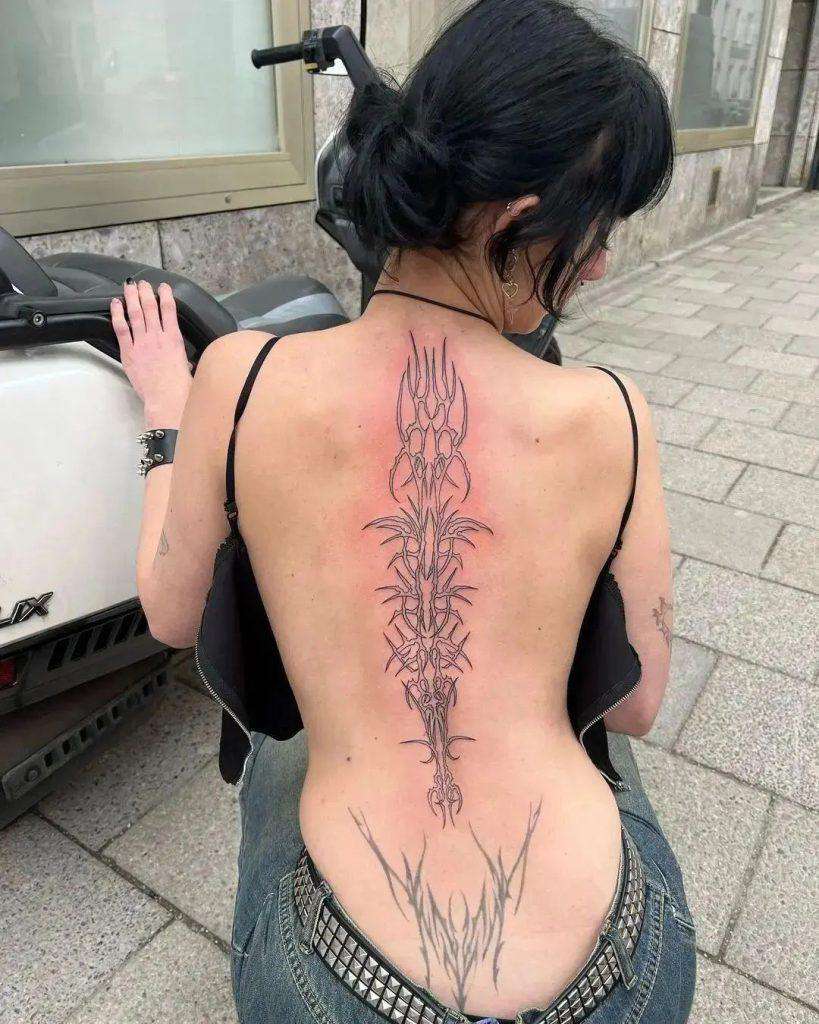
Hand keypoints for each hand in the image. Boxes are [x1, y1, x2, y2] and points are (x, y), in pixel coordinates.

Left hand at [111, 279, 192, 426]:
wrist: (167, 397)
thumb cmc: (180, 387)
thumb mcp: (187, 367)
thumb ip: (183, 359)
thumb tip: (184, 362)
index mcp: (174, 338)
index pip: (169, 310)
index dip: (165, 295)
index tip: (163, 287)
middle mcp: (157, 336)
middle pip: (150, 307)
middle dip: (145, 292)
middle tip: (142, 283)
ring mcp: (142, 342)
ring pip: (135, 313)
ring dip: (131, 297)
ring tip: (129, 286)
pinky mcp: (129, 352)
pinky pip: (121, 328)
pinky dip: (117, 314)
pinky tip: (115, 303)